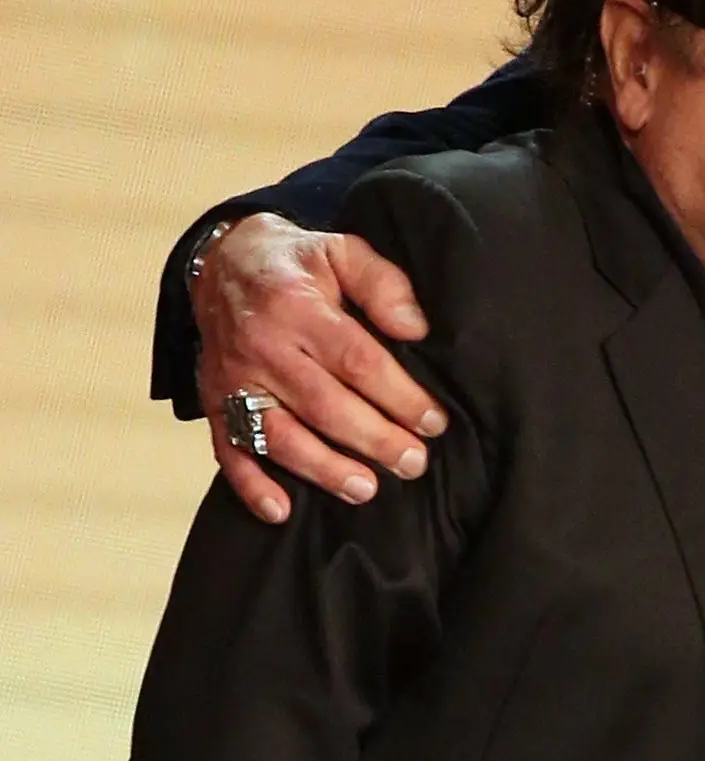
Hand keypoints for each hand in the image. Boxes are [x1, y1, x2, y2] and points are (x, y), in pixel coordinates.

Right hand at [192, 213, 441, 523]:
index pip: (358, 361)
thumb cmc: (297, 263)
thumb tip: (416, 328)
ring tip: (365, 489)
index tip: (434, 422)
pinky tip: (281, 511)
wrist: (222, 262)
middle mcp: (263, 348)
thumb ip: (383, 284)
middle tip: (413, 464)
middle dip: (373, 440)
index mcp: (299, 309)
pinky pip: (228, 450)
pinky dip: (251, 485)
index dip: (399, 396)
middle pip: (324, 405)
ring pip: (279, 435)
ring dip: (323, 469)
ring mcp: (234, 379)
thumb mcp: (343, 250)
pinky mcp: (214, 402)